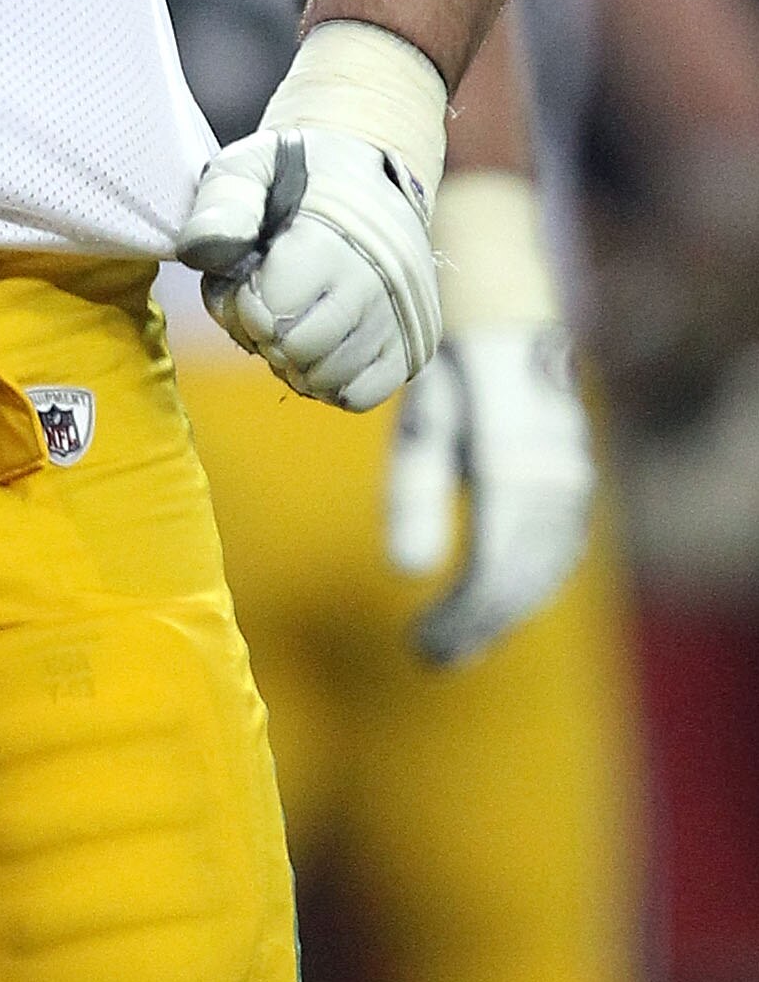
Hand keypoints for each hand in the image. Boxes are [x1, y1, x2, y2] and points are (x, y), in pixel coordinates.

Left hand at [181, 126, 440, 408]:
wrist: (370, 177)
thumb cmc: (298, 174)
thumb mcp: (252, 165)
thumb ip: (224, 202)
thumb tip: (204, 254)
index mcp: (333, 238)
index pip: (272, 310)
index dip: (245, 304)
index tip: (249, 282)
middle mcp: (376, 282)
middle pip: (298, 351)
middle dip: (266, 337)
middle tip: (266, 308)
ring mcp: (401, 318)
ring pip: (329, 380)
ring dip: (295, 363)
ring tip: (292, 324)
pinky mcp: (413, 346)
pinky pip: (361, 395)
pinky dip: (331, 383)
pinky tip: (320, 349)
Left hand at [386, 326, 594, 663]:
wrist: (505, 326)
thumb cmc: (448, 375)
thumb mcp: (418, 425)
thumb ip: (413, 497)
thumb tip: (406, 574)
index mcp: (512, 462)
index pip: (495, 565)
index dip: (462, 616)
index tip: (420, 645)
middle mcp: (556, 478)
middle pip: (521, 577)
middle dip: (476, 625)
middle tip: (428, 655)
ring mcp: (574, 483)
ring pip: (543, 571)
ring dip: (500, 614)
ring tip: (451, 643)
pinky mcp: (576, 488)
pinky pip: (555, 554)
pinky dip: (523, 588)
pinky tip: (487, 607)